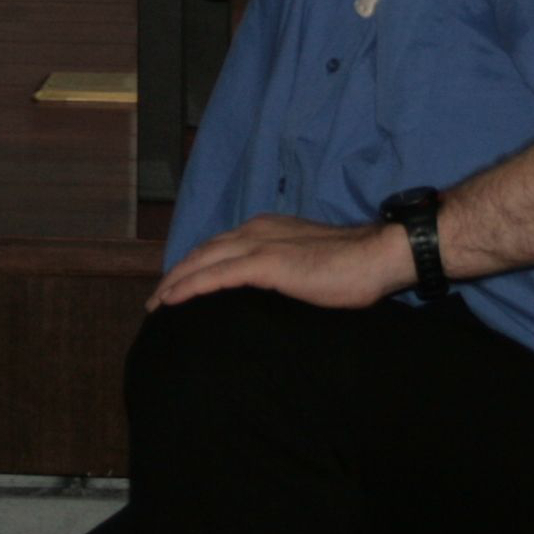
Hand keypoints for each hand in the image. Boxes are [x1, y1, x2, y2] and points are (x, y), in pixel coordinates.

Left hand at [147, 213, 413, 311]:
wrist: (376, 256)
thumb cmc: (352, 267)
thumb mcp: (308, 264)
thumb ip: (285, 271)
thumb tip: (275, 293)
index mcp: (266, 229)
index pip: (219, 246)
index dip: (195, 264)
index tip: (179, 285)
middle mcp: (255, 231)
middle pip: (202, 251)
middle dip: (176, 274)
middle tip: (157, 299)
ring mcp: (259, 245)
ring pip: (202, 261)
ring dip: (174, 282)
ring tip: (157, 305)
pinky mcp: (265, 263)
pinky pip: (216, 276)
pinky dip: (190, 287)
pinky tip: (172, 302)